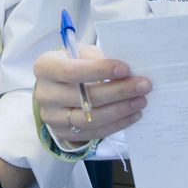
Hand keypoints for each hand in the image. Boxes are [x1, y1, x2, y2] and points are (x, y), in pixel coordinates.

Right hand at [34, 45, 149, 142]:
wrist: (56, 88)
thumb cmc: (72, 64)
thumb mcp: (80, 54)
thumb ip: (98, 58)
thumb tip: (127, 70)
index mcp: (45, 67)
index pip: (73, 71)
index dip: (100, 70)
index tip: (126, 69)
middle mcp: (45, 94)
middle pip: (85, 97)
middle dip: (119, 91)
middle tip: (143, 85)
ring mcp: (52, 117)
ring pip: (91, 118)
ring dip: (120, 110)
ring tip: (141, 101)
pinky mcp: (63, 133)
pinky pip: (94, 133)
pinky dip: (116, 124)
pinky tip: (133, 114)